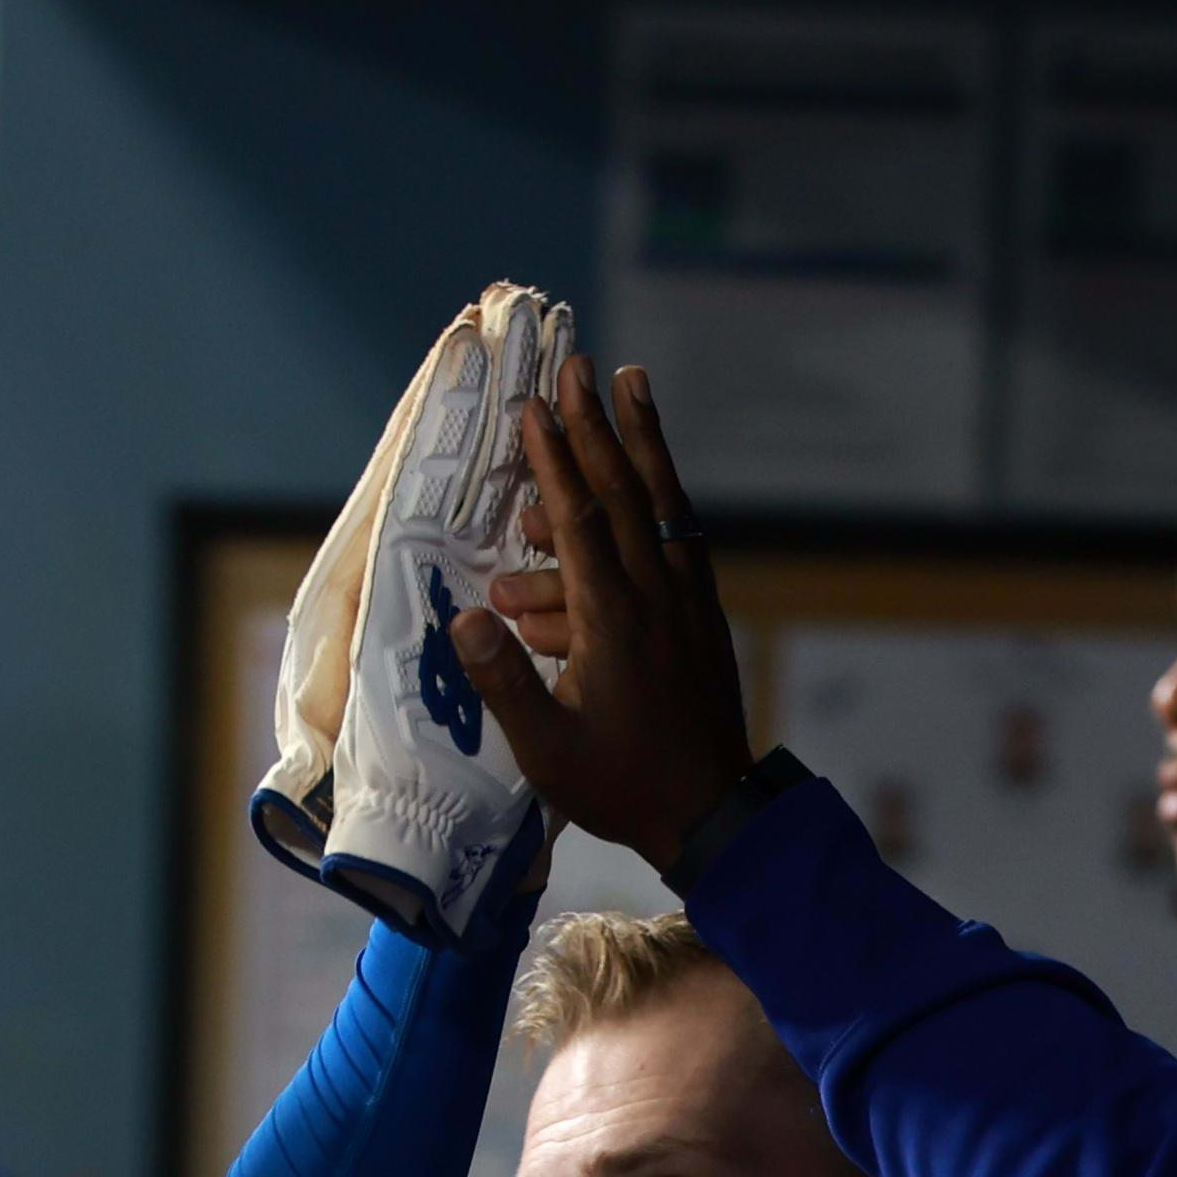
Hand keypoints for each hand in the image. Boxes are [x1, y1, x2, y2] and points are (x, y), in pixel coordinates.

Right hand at [459, 360, 754, 863]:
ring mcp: (686, 599)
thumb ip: (505, 681)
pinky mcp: (701, 611)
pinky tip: (658, 472)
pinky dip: (666, 489)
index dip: (554, 461)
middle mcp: (656, 595)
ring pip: (663, 500)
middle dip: (597, 425)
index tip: (534, 408)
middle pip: (624, 490)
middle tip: (579, 366)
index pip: (578, 521)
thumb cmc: (619, 783)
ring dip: (643, 438)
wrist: (710, 809)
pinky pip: (682, 531)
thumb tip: (466, 614)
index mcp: (613, 622)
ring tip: (631, 381)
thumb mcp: (546, 749)